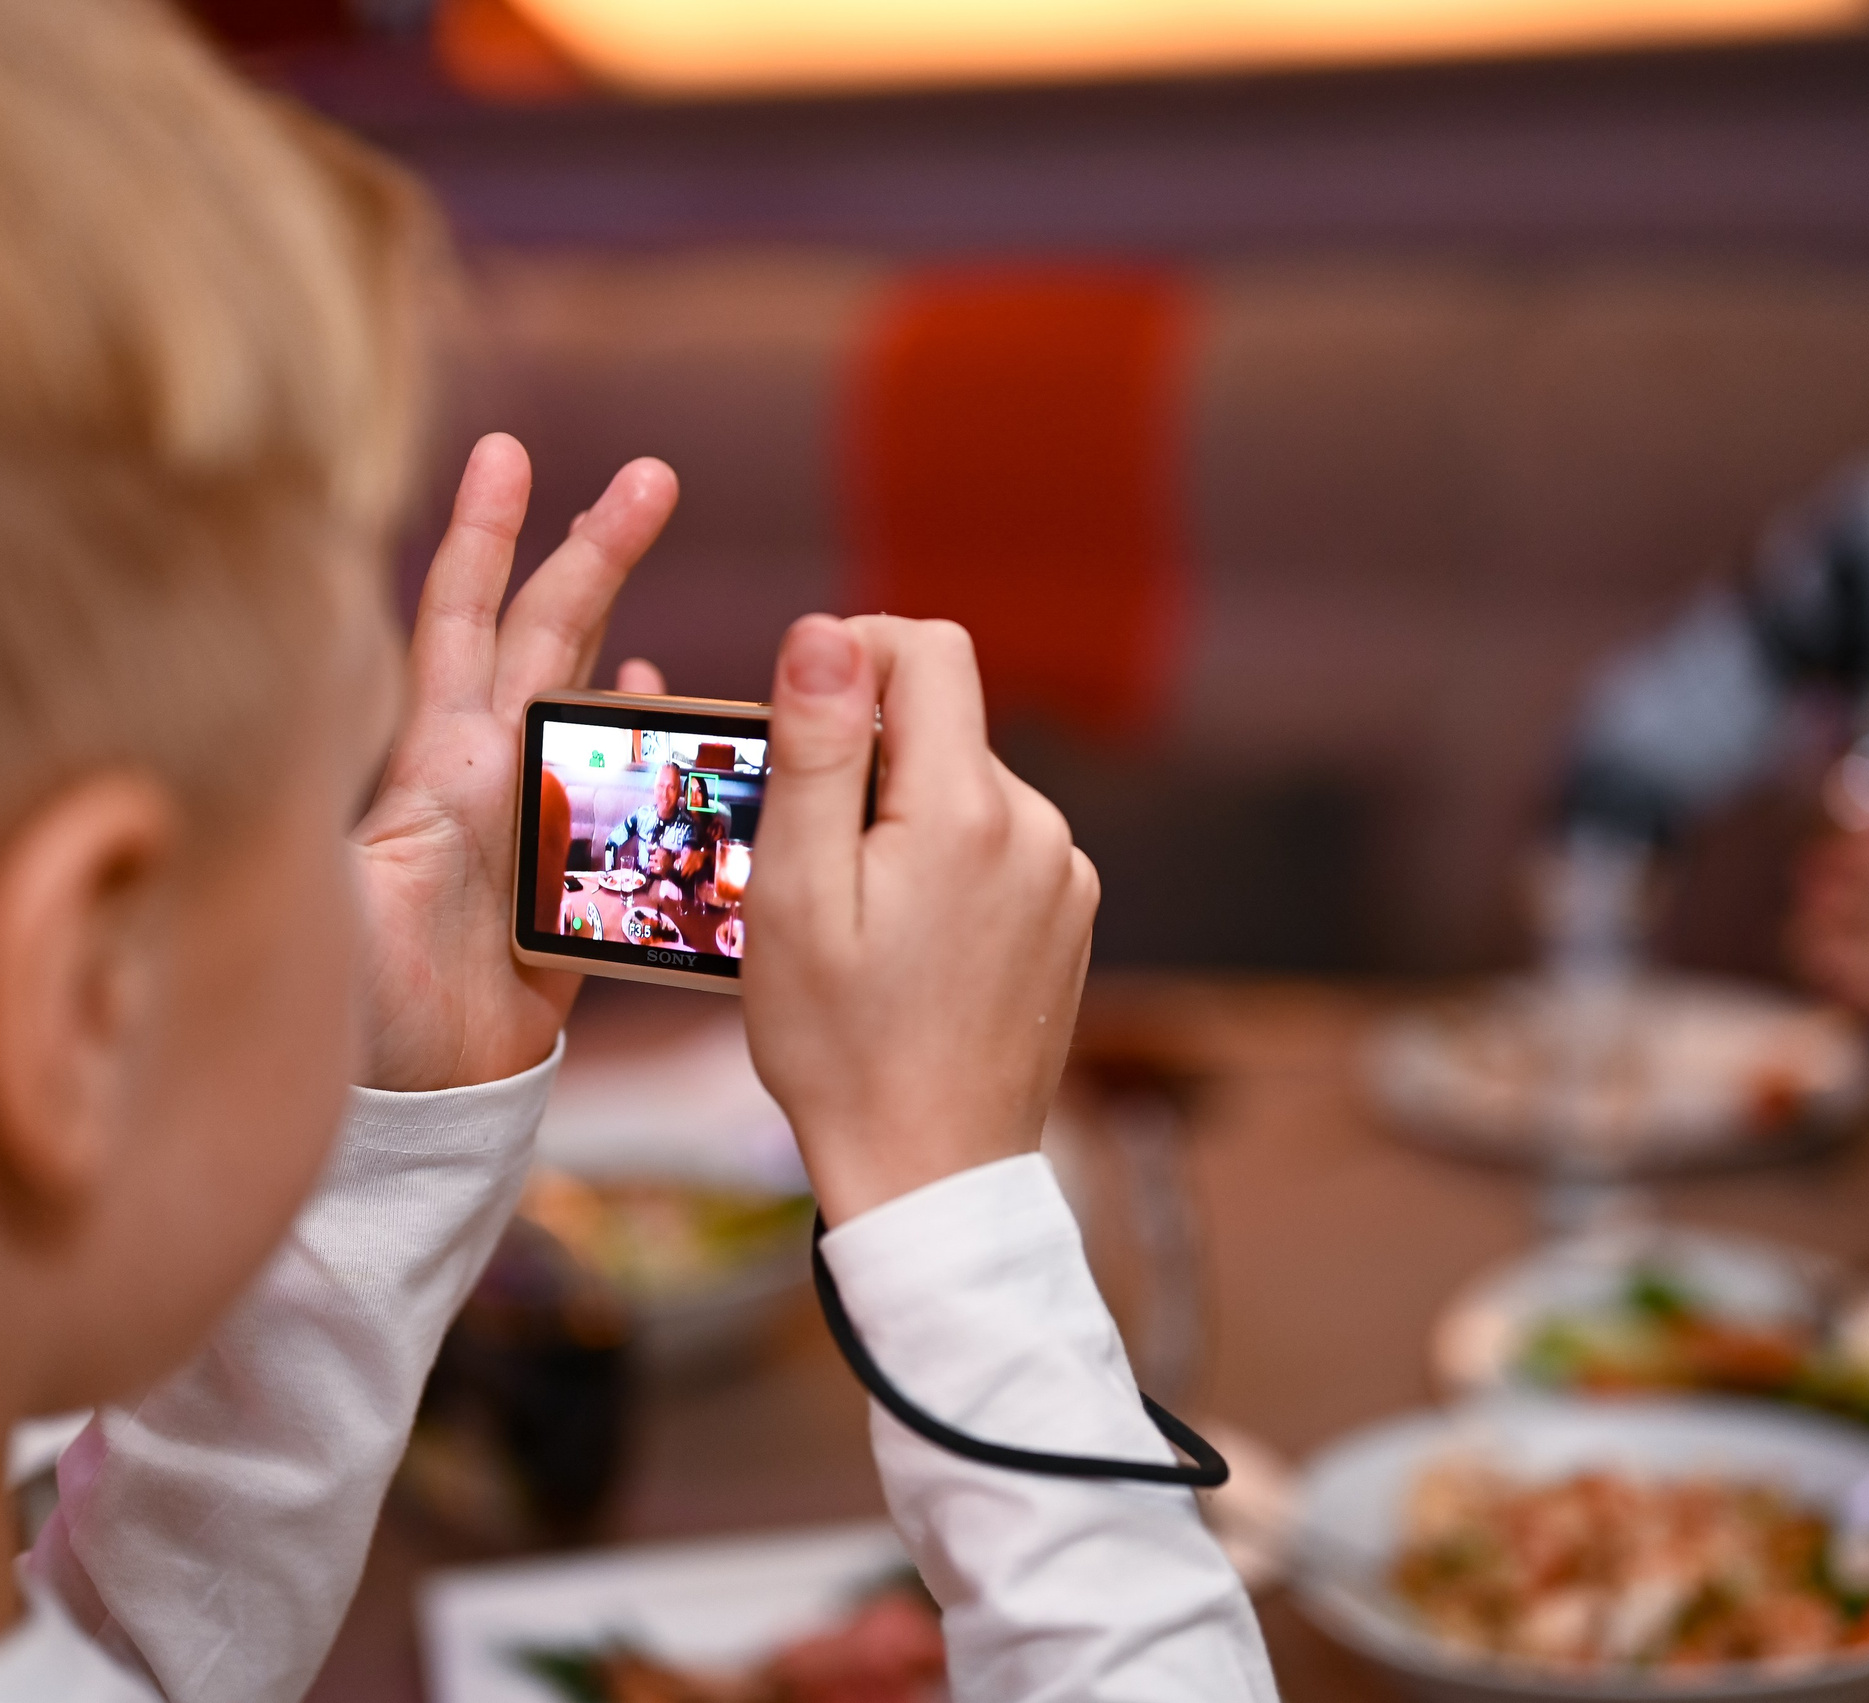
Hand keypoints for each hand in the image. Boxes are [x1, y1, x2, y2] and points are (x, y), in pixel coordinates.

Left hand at [353, 434, 675, 1090]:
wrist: (406, 1119)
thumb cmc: (359, 1021)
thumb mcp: (333, 913)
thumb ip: (337, 838)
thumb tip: (304, 747)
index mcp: (435, 770)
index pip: (460, 623)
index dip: (484, 536)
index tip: (507, 449)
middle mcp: (483, 784)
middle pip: (544, 637)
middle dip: (594, 548)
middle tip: (654, 472)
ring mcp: (526, 836)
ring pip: (584, 705)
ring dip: (619, 630)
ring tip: (652, 567)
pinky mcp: (566, 901)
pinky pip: (621, 803)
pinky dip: (643, 747)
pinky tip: (657, 704)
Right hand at [741, 616, 1099, 1223]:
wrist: (931, 1174)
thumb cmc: (842, 1046)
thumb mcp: (796, 894)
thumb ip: (815, 752)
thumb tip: (825, 631)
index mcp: (967, 811)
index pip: (928, 649)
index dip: (852, 656)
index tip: (798, 726)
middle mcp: (1039, 828)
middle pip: (944, 723)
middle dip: (868, 760)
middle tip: (807, 859)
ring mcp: (1066, 875)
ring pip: (967, 786)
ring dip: (905, 816)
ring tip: (858, 916)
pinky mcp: (1072, 915)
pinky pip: (999, 844)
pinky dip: (946, 863)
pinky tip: (909, 942)